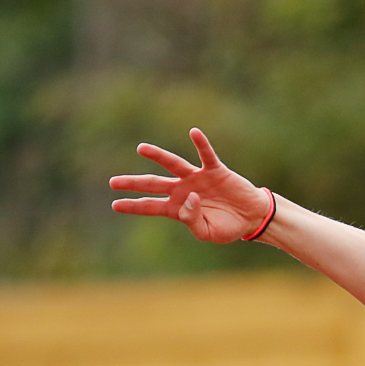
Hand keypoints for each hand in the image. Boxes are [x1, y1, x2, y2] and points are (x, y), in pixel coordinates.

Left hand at [109, 128, 269, 243]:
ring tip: (141, 148)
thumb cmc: (229, 227)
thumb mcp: (208, 232)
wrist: (252, 218)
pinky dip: (201, 144)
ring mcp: (197, 178)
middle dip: (134, 183)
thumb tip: (188, 198)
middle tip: (113, 182)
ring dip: (157, 156)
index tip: (115, 204)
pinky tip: (194, 132)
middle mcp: (183, 189)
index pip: (151, 206)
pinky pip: (206, 155)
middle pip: (153, 183)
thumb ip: (193, 220)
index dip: (134, 205)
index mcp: (178, 208)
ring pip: (173, 164)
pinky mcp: (215, 171)